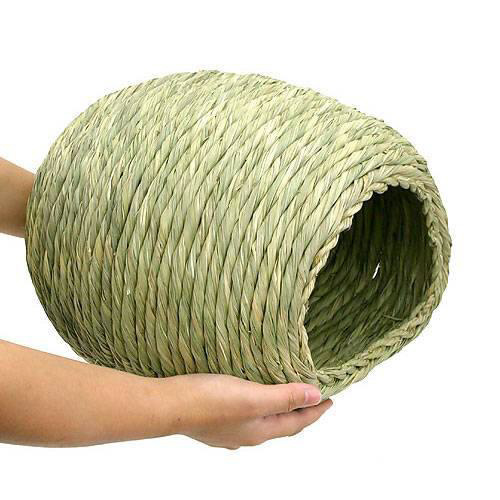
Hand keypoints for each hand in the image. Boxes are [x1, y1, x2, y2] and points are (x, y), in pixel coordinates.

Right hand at [163, 374, 332, 448]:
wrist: (168, 406)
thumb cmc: (209, 402)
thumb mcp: (253, 397)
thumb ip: (284, 397)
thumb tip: (315, 396)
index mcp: (259, 430)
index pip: (296, 422)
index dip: (315, 411)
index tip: (330, 399)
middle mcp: (246, 435)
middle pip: (281, 424)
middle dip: (298, 411)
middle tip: (311, 397)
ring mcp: (228, 430)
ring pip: (262, 420)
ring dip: (277, 408)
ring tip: (283, 394)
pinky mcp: (213, 420)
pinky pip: (243, 414)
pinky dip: (255, 406)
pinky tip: (247, 397)